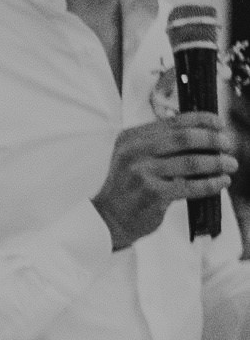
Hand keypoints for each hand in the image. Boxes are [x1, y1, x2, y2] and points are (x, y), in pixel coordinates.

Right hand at [93, 113, 235, 250]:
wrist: (108, 219)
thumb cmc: (128, 188)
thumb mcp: (134, 158)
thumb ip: (160, 144)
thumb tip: (205, 135)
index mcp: (131, 138)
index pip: (174, 121)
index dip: (203, 120)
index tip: (220, 124)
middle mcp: (134, 152)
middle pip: (185, 138)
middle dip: (213, 140)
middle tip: (228, 145)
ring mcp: (142, 173)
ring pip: (192, 162)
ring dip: (217, 162)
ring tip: (230, 165)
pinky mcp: (153, 194)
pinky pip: (191, 186)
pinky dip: (211, 183)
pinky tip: (222, 182)